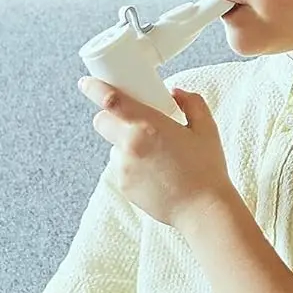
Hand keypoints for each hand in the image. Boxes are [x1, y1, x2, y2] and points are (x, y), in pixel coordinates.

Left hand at [79, 80, 236, 229]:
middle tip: (130, 120)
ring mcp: (124, 168)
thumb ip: (191, 103)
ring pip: (113, 147)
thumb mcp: (206, 128)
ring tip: (154, 154)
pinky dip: (131, 165)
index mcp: (148, 125)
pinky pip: (121, 168)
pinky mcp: (124, 186)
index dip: (94, 88)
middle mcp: (130, 145)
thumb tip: (175, 93)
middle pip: (101, 122)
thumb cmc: (206, 168)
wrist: (203, 209)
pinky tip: (155, 172)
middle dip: (109, 117)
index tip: (86, 83)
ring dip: (124, 144)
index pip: (110, 100)